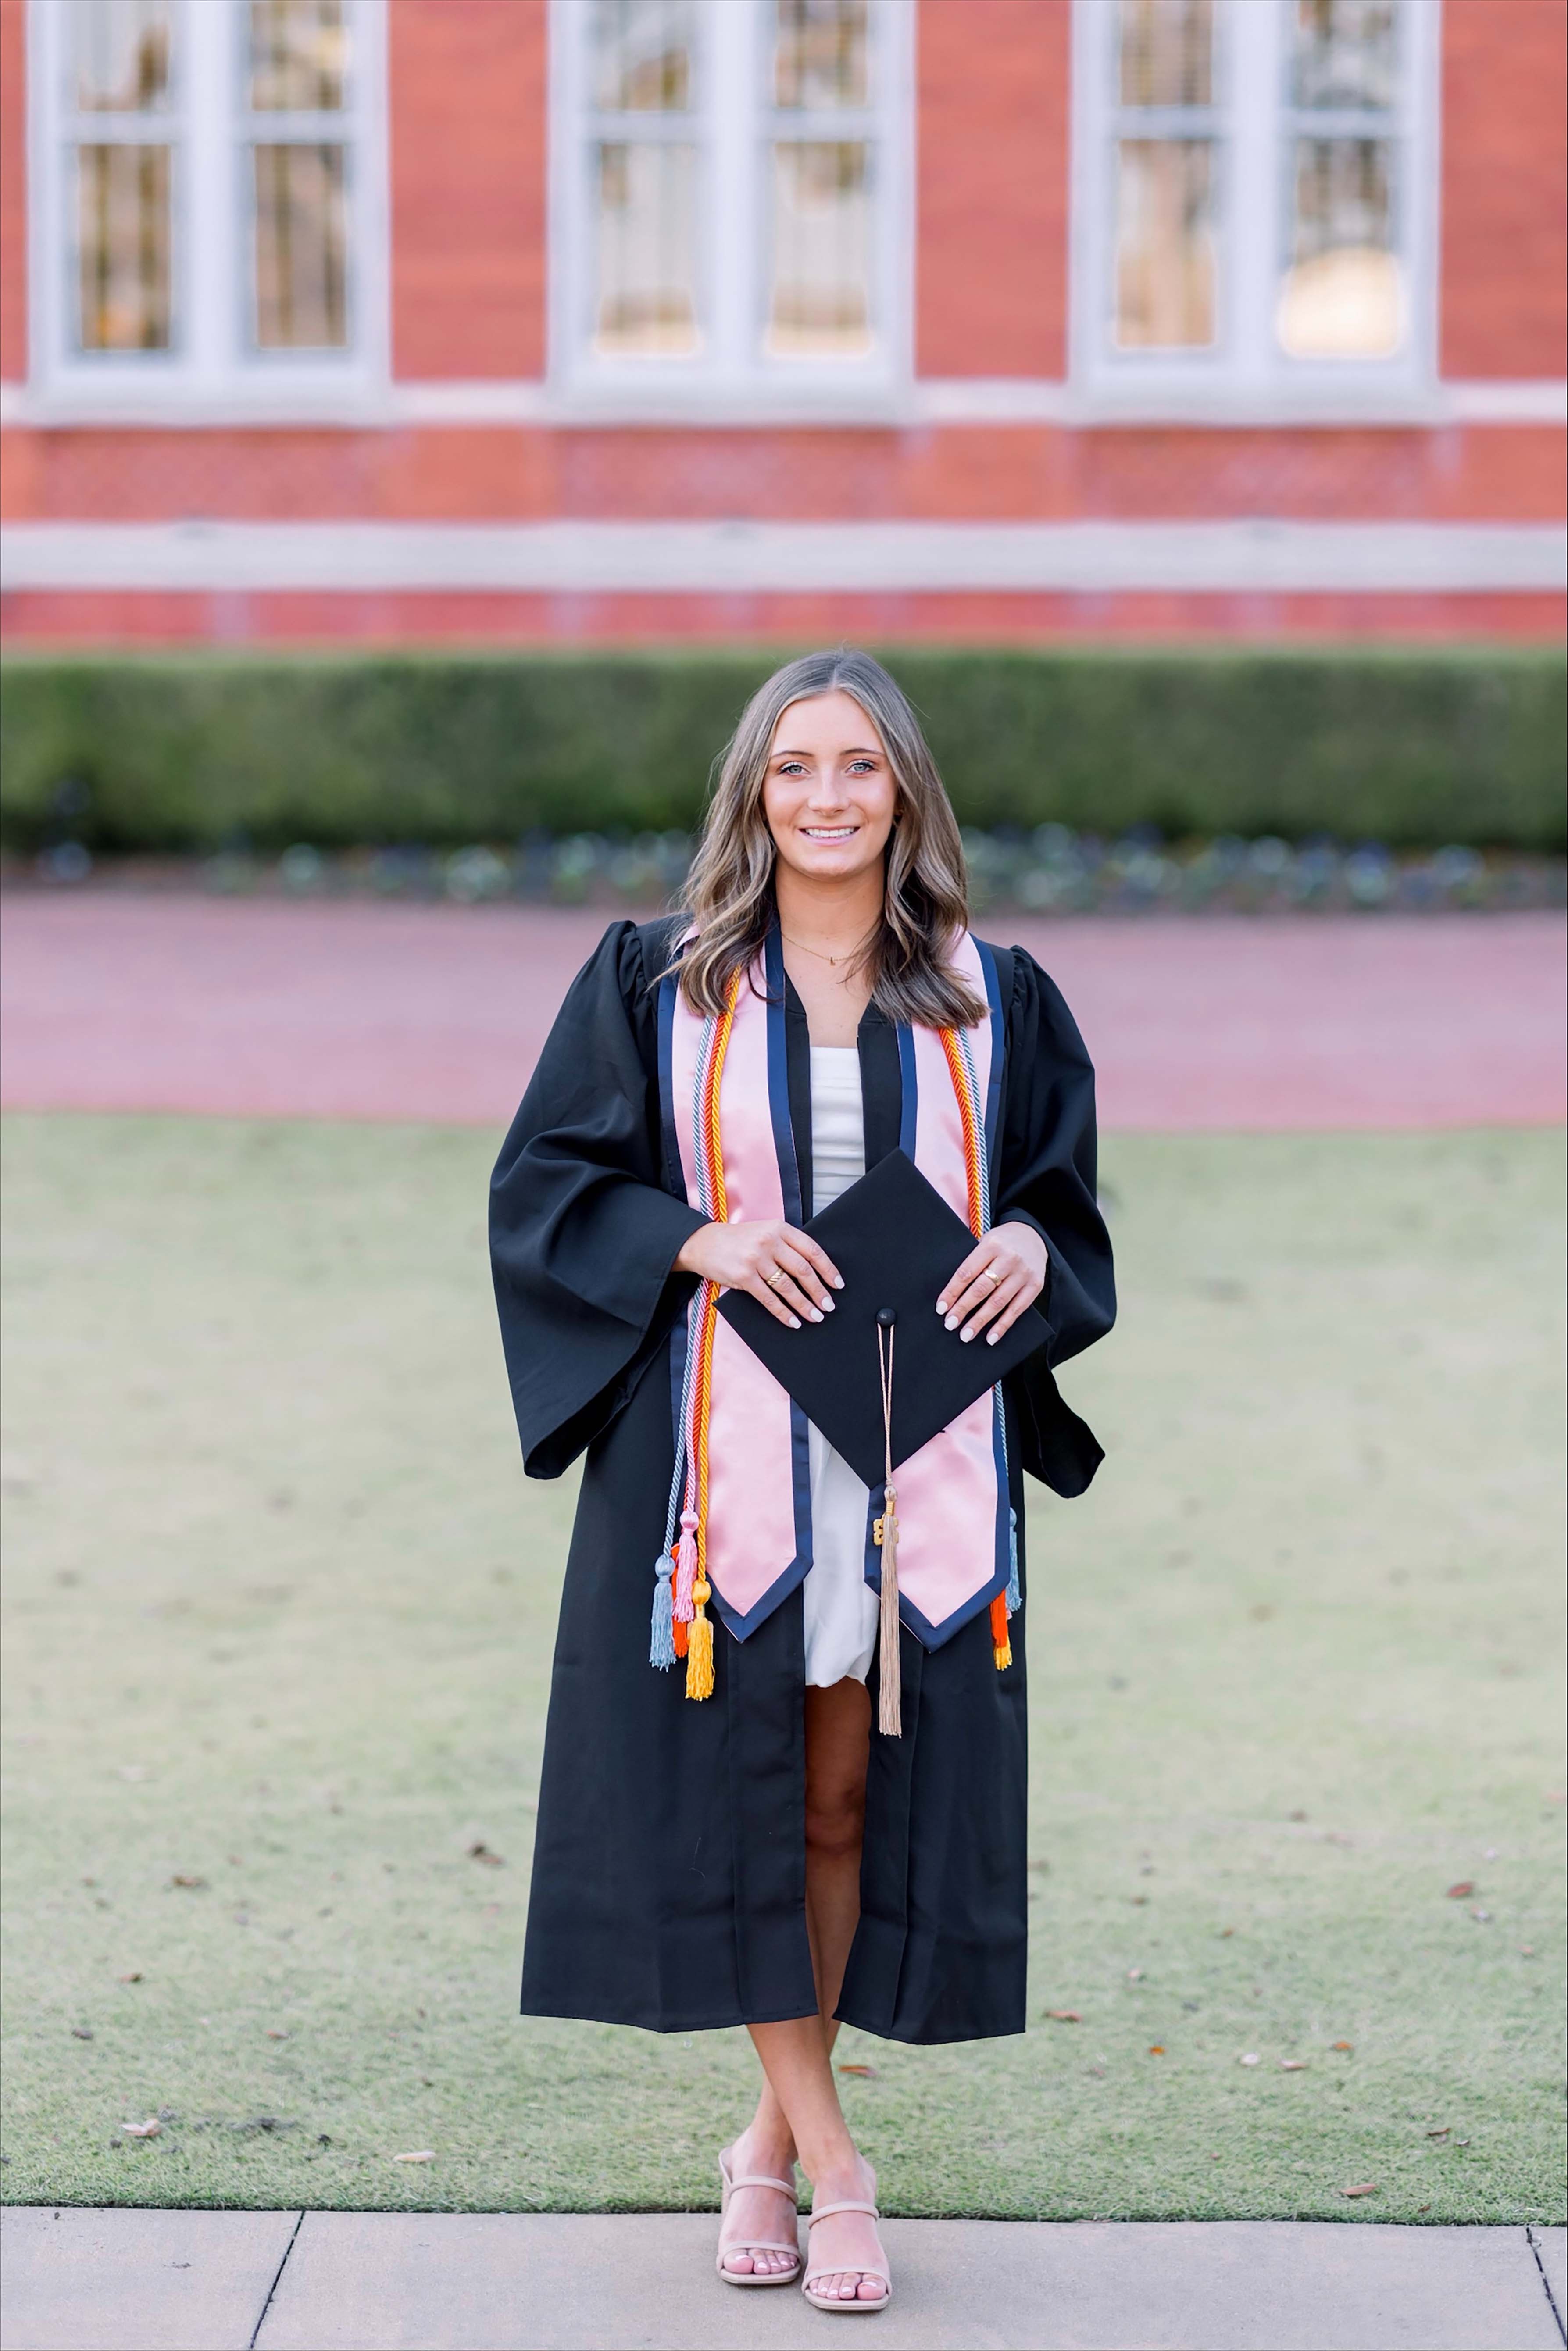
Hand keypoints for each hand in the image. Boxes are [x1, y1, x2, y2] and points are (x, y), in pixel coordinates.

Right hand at [675, 1218, 843, 1330]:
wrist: (703, 1243)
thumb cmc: (739, 1240)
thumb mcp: (765, 1232)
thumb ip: (787, 1245)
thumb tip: (814, 1271)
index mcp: (779, 1228)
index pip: (812, 1250)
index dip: (828, 1269)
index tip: (838, 1284)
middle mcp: (769, 1242)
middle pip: (803, 1270)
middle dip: (819, 1291)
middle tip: (829, 1306)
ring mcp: (756, 1259)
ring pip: (788, 1287)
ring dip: (804, 1305)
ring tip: (815, 1316)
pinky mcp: (744, 1277)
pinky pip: (769, 1299)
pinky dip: (783, 1313)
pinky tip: (792, 1321)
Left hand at [937, 1220, 1047, 1346]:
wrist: (1034, 1235)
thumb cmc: (1002, 1242)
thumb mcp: (986, 1242)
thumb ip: (973, 1262)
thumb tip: (952, 1295)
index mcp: (991, 1244)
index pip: (966, 1272)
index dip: (952, 1292)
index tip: (941, 1308)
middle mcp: (1009, 1258)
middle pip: (981, 1288)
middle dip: (963, 1309)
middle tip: (950, 1324)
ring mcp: (1024, 1273)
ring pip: (998, 1302)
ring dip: (980, 1321)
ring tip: (966, 1335)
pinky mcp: (1035, 1285)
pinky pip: (1017, 1309)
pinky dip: (1003, 1325)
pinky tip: (991, 1337)